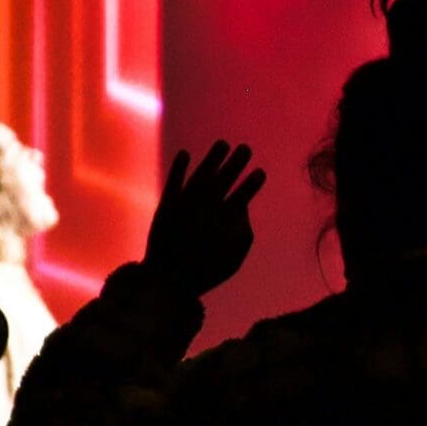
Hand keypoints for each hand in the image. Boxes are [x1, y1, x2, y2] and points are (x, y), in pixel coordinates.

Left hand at [142, 142, 263, 296]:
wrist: (166, 281)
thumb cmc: (204, 273)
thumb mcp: (233, 260)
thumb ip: (244, 233)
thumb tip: (243, 207)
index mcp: (223, 222)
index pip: (242, 196)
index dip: (252, 183)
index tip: (260, 172)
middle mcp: (204, 208)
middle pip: (223, 180)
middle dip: (236, 163)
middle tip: (245, 148)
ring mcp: (184, 205)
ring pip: (201, 175)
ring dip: (212, 158)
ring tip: (222, 144)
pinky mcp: (166, 205)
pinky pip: (174, 182)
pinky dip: (179, 167)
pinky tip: (185, 154)